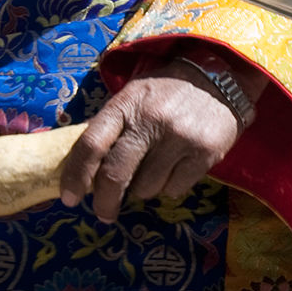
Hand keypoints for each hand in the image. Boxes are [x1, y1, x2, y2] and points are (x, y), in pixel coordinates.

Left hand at [60, 71, 242, 221]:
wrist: (222, 77)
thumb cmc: (168, 90)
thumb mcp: (135, 96)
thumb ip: (113, 127)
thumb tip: (87, 170)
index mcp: (126, 105)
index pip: (91, 144)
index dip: (76, 175)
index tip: (69, 197)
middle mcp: (151, 121)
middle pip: (115, 174)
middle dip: (105, 201)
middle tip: (104, 213)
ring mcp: (179, 138)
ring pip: (146, 188)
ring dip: (144, 188)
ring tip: (155, 168)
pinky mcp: (205, 154)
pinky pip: (174, 190)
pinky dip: (170, 186)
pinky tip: (177, 166)